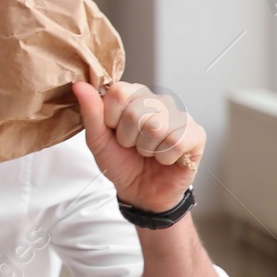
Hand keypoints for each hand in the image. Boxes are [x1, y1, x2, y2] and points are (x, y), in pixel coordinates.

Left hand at [73, 81, 202, 212]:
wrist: (142, 191)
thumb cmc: (121, 161)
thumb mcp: (98, 139)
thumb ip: (90, 112)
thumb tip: (80, 85)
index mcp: (133, 95)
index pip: (118, 92)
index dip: (111, 118)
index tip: (114, 131)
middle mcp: (158, 100)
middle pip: (136, 112)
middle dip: (128, 137)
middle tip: (133, 146)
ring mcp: (179, 116)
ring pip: (156, 127)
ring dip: (146, 149)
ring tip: (148, 152)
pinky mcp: (196, 134)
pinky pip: (176, 142)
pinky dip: (164, 157)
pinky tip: (165, 158)